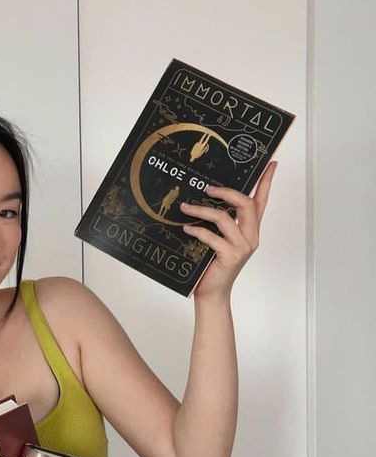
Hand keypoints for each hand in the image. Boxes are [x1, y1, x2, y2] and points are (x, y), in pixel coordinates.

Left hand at [180, 161, 276, 300]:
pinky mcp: (230, 256)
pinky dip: (197, 230)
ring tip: (185, 208)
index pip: (262, 201)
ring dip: (202, 210)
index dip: (267, 181)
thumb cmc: (213, 266)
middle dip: (226, 192)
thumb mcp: (219, 240)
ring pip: (225, 218)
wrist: (212, 293)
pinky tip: (186, 228)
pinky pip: (212, 236)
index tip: (272, 163)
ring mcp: (242, 247)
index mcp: (251, 230)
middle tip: (207, 187)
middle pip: (246, 204)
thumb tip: (205, 198)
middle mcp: (251, 236)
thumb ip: (220, 223)